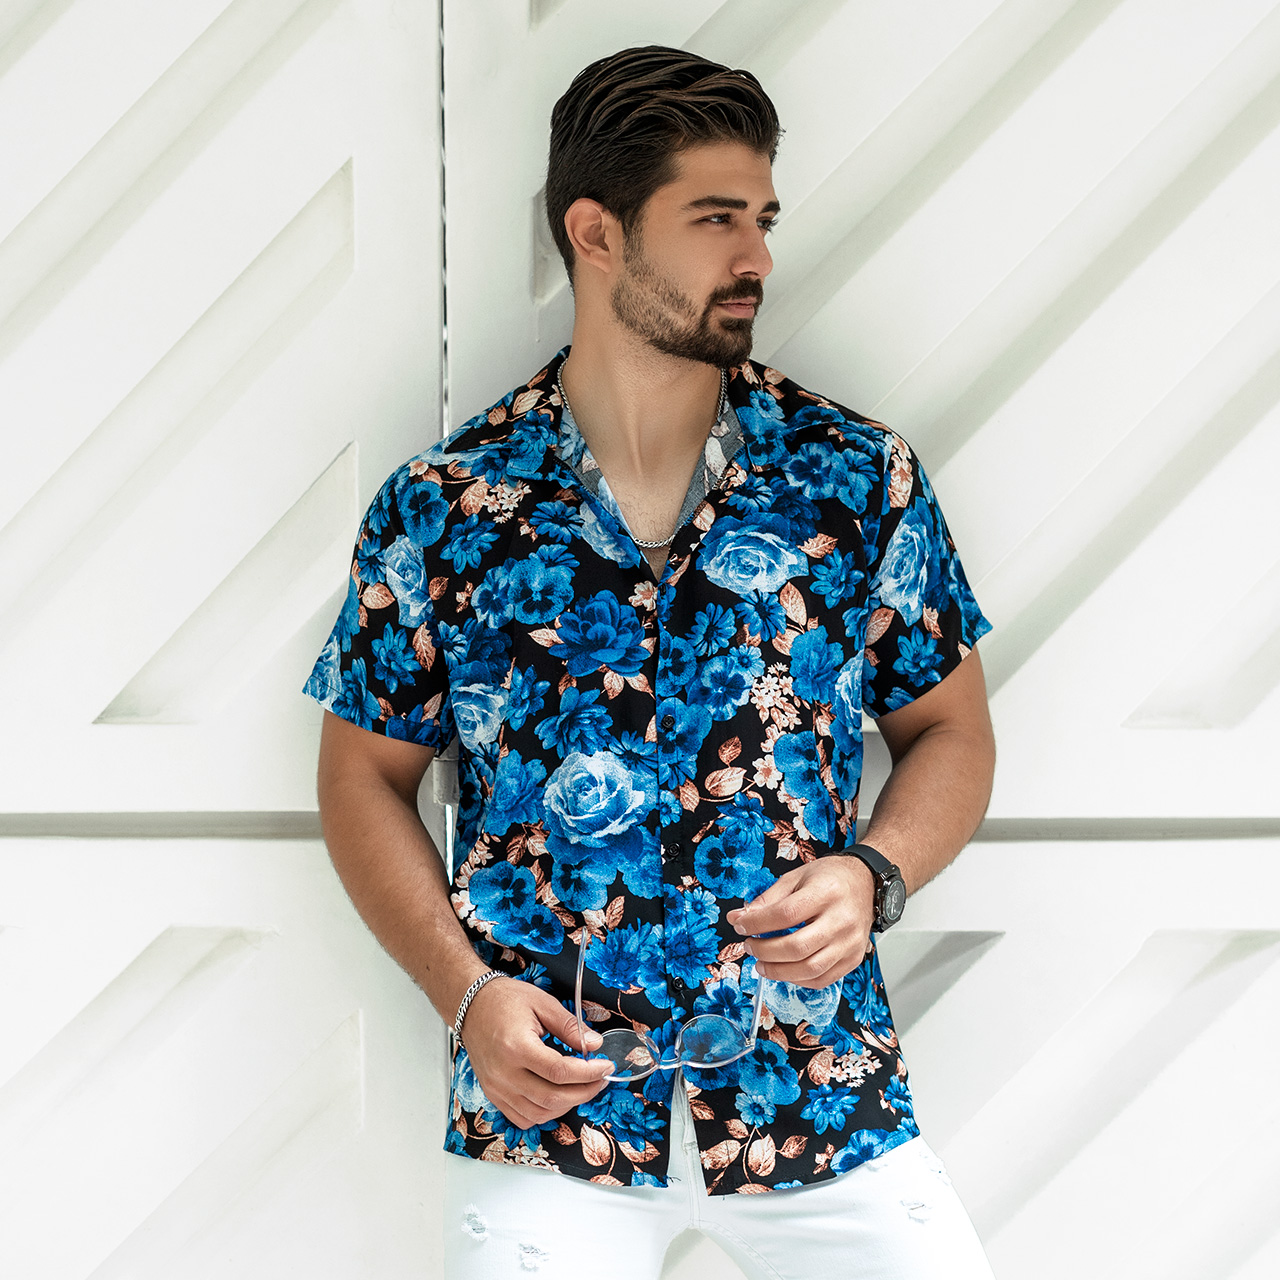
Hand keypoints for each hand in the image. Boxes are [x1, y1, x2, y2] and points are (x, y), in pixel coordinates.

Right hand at [458, 977, 611, 1128]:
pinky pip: (522, 1118)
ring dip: (566, 1105)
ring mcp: (496, 1087)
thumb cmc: (505, 1000)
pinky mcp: (493, 1094)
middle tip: (600, 1079)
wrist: (471, 1004)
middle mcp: (504, 1073)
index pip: (560, 1072)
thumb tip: (594, 1044)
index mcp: (516, 1047)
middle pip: (552, 1098)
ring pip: (539, 1114)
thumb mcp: (542, 1003)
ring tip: (582, 1087)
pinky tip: (557, 1097)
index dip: (588, 1073)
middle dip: (584, 1092)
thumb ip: (570, 1026)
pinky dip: (544, 1113)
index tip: (605, 1066)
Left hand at [726, 857, 876, 988]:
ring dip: (779, 971)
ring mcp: (850, 942)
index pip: (785, 914)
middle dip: (765, 951)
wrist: (866, 883)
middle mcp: (841, 920)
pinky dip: (798, 979)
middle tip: (750, 946)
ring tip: (762, 963)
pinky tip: (785, 969)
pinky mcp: (853, 958)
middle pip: (797, 947)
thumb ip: (768, 899)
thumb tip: (740, 917)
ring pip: (810, 969)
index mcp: (826, 893)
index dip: (757, 923)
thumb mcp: (796, 878)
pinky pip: (823, 979)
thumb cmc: (831, 879)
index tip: (740, 925)